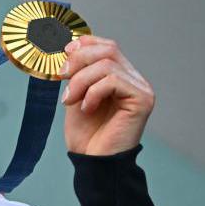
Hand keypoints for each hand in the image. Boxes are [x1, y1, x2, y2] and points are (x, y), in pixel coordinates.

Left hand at [59, 35, 154, 155]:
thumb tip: (69, 47)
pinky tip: (86, 109)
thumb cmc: (86, 133)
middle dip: (79, 60)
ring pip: (107, 64)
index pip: (106, 45)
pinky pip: (113, 81)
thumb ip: (76, 73)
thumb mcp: (75, 95)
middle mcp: (133, 79)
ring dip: (81, 80)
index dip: (84, 44)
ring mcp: (140, 88)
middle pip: (108, 49)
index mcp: (119, 75)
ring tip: (70, 100)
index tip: (63, 54)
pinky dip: (93, 92)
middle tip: (62, 76)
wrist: (93, 161)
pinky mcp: (142, 99)